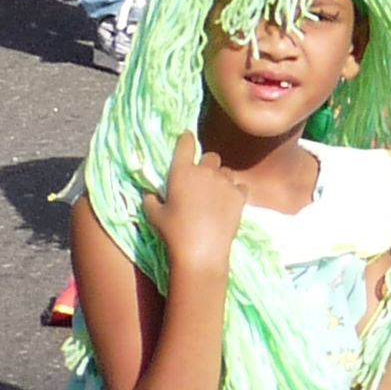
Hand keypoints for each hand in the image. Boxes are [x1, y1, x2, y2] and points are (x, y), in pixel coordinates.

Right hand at [140, 133, 248, 273]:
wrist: (202, 251)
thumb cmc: (173, 232)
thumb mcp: (153, 215)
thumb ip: (150, 199)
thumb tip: (150, 193)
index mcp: (181, 171)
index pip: (186, 143)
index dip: (186, 139)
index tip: (187, 138)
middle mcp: (205, 172)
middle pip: (210, 156)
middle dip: (205, 165)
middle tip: (200, 180)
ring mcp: (225, 182)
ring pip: (226, 171)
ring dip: (220, 178)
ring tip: (214, 194)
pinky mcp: (240, 195)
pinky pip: (239, 186)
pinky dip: (234, 192)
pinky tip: (227, 204)